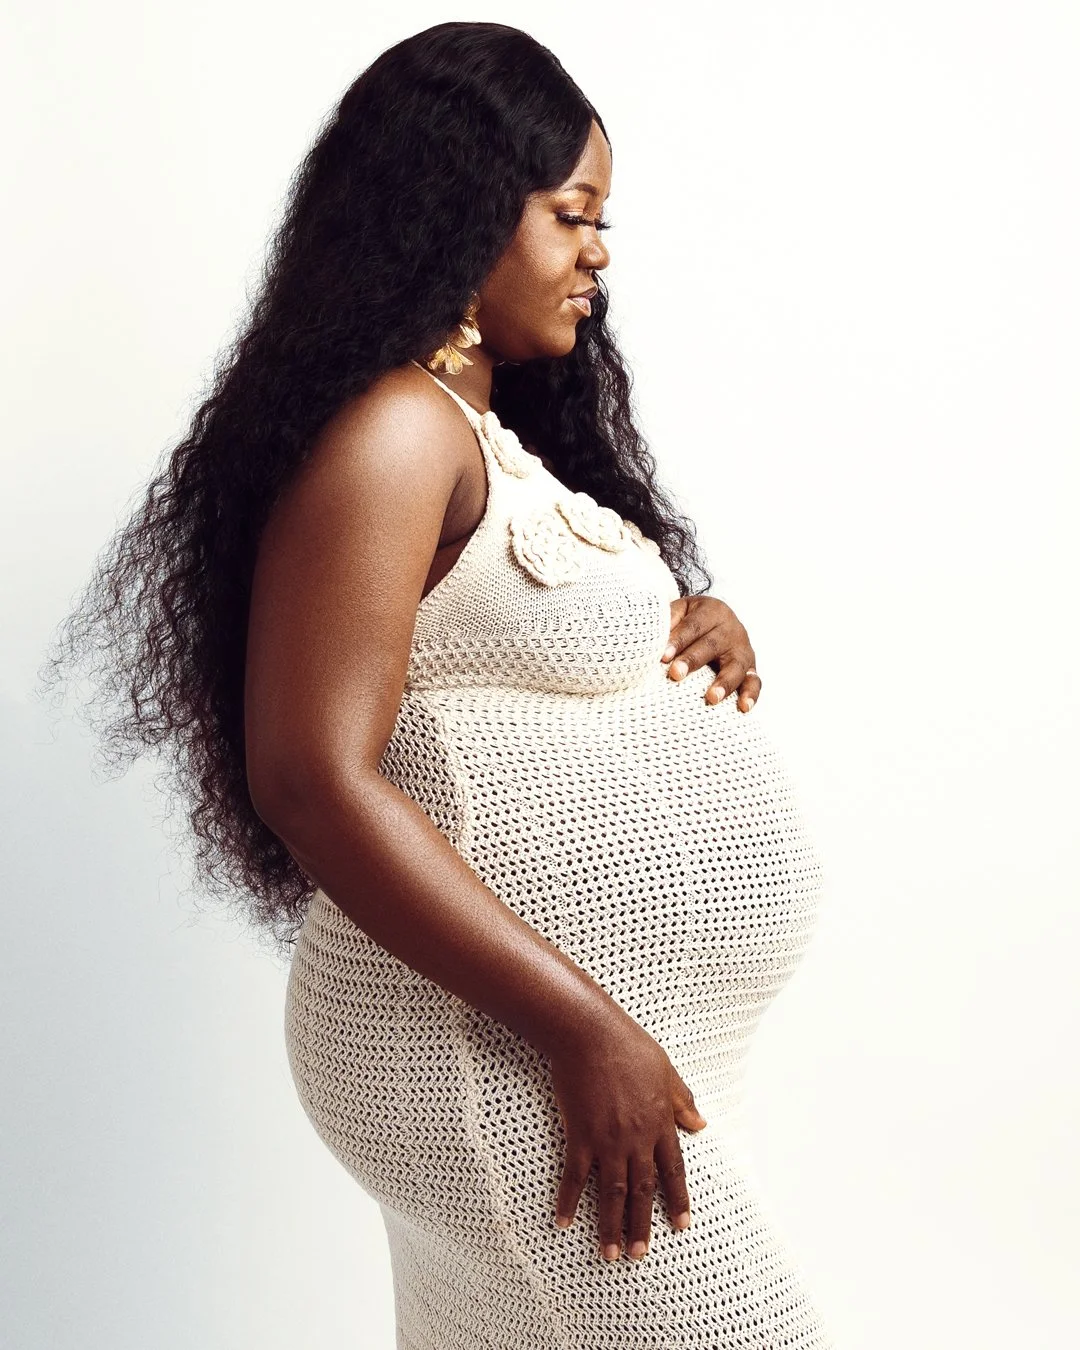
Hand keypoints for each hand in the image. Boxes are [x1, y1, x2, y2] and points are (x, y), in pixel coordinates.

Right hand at [549, 1013, 706, 1261]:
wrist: (590, 1033)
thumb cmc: (629, 1045)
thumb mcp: (666, 1071)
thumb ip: (682, 1100)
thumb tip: (701, 1124)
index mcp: (660, 1123)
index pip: (673, 1170)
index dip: (678, 1199)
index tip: (682, 1225)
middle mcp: (637, 1139)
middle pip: (643, 1191)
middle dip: (642, 1225)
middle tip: (640, 1255)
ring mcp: (608, 1141)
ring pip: (613, 1193)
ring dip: (612, 1226)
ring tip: (611, 1255)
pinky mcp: (580, 1136)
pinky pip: (575, 1177)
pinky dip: (569, 1201)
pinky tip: (563, 1222)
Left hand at [661, 594, 759, 711]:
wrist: (718, 620)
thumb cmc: (692, 619)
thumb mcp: (680, 611)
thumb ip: (668, 620)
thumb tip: (653, 638)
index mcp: (712, 611)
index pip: (693, 626)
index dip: (678, 640)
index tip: (663, 656)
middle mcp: (731, 629)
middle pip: (712, 645)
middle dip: (693, 660)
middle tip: (676, 674)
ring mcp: (743, 650)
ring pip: (736, 666)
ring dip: (724, 682)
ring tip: (712, 697)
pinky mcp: (750, 668)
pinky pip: (754, 681)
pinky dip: (751, 694)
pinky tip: (744, 707)